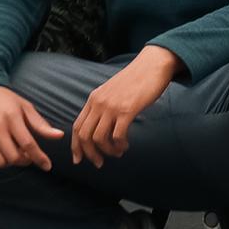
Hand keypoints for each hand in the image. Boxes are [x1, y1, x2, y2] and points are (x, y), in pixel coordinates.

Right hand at [0, 83, 56, 170]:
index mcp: (11, 117)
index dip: (39, 158)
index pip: (28, 144)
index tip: (47, 166)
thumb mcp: (24, 107)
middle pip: (14, 157)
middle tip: (26, 154)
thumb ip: (41, 124)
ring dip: (9, 162)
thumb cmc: (4, 99)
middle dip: (24, 160)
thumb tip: (59, 136)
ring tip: (12, 152)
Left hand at [70, 46, 177, 162]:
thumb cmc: (135, 80)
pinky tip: (125, 145)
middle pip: (84, 135)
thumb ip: (103, 105)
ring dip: (107, 151)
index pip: (76, 127)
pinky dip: (120, 145)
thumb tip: (99, 126)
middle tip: (99, 163)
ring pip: (99, 138)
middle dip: (90, 154)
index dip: (76, 146)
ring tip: (117, 152)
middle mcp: (99, 103)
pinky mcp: (127, 110)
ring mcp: (112, 106)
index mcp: (93, 99)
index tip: (79, 159)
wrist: (152, 65)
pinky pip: (117, 135)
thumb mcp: (112, 91)